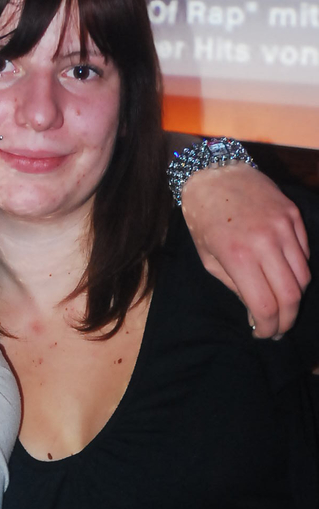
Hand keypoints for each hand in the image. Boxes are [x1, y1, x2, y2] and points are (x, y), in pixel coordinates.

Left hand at [181, 163, 310, 337]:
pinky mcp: (293, 215)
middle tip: (278, 329)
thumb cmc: (204, 219)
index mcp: (239, 256)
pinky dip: (297, 271)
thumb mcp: (209, 259)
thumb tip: (257, 313)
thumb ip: (235, 287)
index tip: (263, 334)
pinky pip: (305, 253)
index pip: (266, 305)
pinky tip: (283, 277)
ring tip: (282, 307)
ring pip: (304, 276)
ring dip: (295, 297)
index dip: (268, 327)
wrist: (214, 174)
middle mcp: (266, 242)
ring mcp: (284, 227)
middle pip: (292, 295)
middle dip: (287, 320)